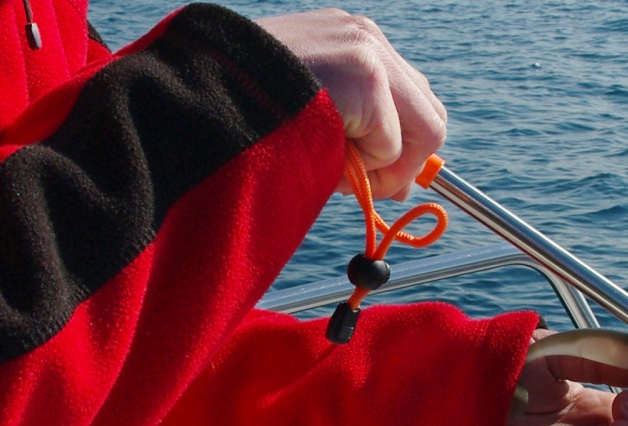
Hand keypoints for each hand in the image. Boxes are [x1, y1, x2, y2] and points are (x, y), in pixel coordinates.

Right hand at [256, 9, 447, 199]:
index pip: (410, 95)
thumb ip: (355, 134)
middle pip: (430, 112)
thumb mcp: (305, 116)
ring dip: (387, 167)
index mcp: (349, 41)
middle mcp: (365, 38)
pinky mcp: (365, 76)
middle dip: (406, 161)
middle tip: (365, 185)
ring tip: (338, 169)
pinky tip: (326, 157)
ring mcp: (368, 52)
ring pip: (424, 131)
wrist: (197, 93)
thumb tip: (404, 186)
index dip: (405, 146)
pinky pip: (392, 146)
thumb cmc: (238, 112)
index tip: (380, 179)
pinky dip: (367, 167)